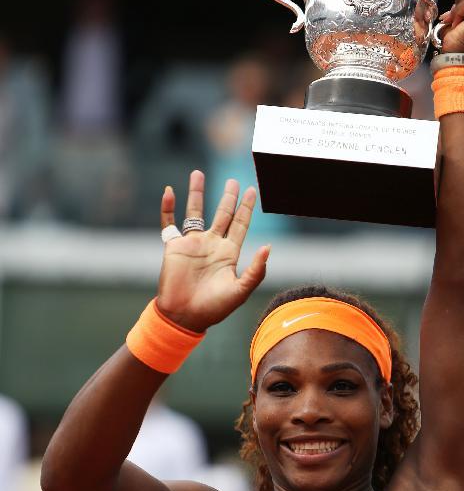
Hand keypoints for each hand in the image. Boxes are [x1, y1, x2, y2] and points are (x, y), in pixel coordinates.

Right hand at [156, 171, 269, 331]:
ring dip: (197, 193)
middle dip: (228, 197)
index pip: (240, 225)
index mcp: (229, 253)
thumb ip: (255, 270)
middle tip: (233, 180)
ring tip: (198, 173)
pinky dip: (168, 208)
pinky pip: (169, 223)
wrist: (184, 317)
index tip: (252, 191)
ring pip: (195, 212)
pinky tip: (169, 191)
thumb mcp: (240, 290)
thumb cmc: (213, 308)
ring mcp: (192, 244)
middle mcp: (212, 245)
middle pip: (222, 214)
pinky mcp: (174, 247)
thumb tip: (268, 247)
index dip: (246, 208)